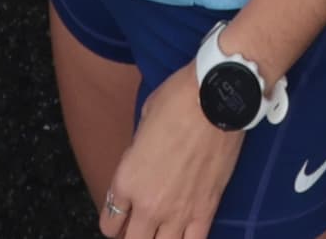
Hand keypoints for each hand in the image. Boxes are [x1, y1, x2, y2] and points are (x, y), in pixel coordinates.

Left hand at [93, 73, 249, 238]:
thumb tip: (144, 160)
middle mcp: (148, 204)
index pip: (110, 221)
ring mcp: (178, 211)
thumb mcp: (142, 124)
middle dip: (133, 236)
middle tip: (140, 226)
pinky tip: (186, 233)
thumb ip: (138, 153)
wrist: (216, 100)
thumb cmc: (176, 101)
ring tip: (162, 231)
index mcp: (126, 180)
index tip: (122, 216)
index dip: (114, 221)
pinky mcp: (206, 210)